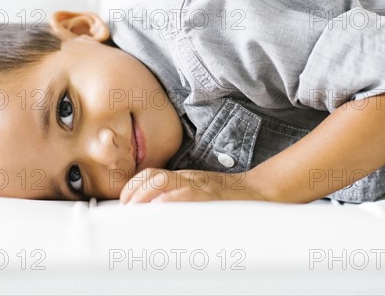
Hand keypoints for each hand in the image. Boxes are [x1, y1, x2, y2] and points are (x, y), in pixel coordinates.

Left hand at [119, 168, 266, 203]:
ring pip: (164, 182)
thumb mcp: (201, 190)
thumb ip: (180, 194)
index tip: (124, 201)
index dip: (134, 186)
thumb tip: (153, 209)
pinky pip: (187, 194)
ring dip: (145, 196)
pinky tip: (160, 208)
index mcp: (186, 177)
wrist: (260, 191)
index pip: (152, 174)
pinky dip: (171, 200)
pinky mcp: (211, 197)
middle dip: (135, 193)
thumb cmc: (229, 196)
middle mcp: (190, 179)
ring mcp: (200, 186)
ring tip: (137, 211)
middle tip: (127, 210)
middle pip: (154, 177)